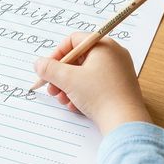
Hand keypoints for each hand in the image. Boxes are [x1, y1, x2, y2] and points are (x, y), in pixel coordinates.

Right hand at [34, 33, 151, 134]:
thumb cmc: (100, 95)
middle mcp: (113, 55)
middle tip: (52, 88)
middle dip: (61, 75)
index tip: (47, 68)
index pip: (73, 40)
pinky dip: (82, 93)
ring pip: (85, 74)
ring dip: (69, 86)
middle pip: (78, 59)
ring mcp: (118, 71)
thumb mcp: (68, 79)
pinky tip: (75, 105)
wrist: (125, 122)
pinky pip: (95, 84)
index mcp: (104, 46)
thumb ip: (49, 68)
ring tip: (62, 99)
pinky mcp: (119, 87)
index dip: (57, 54)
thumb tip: (39, 64)